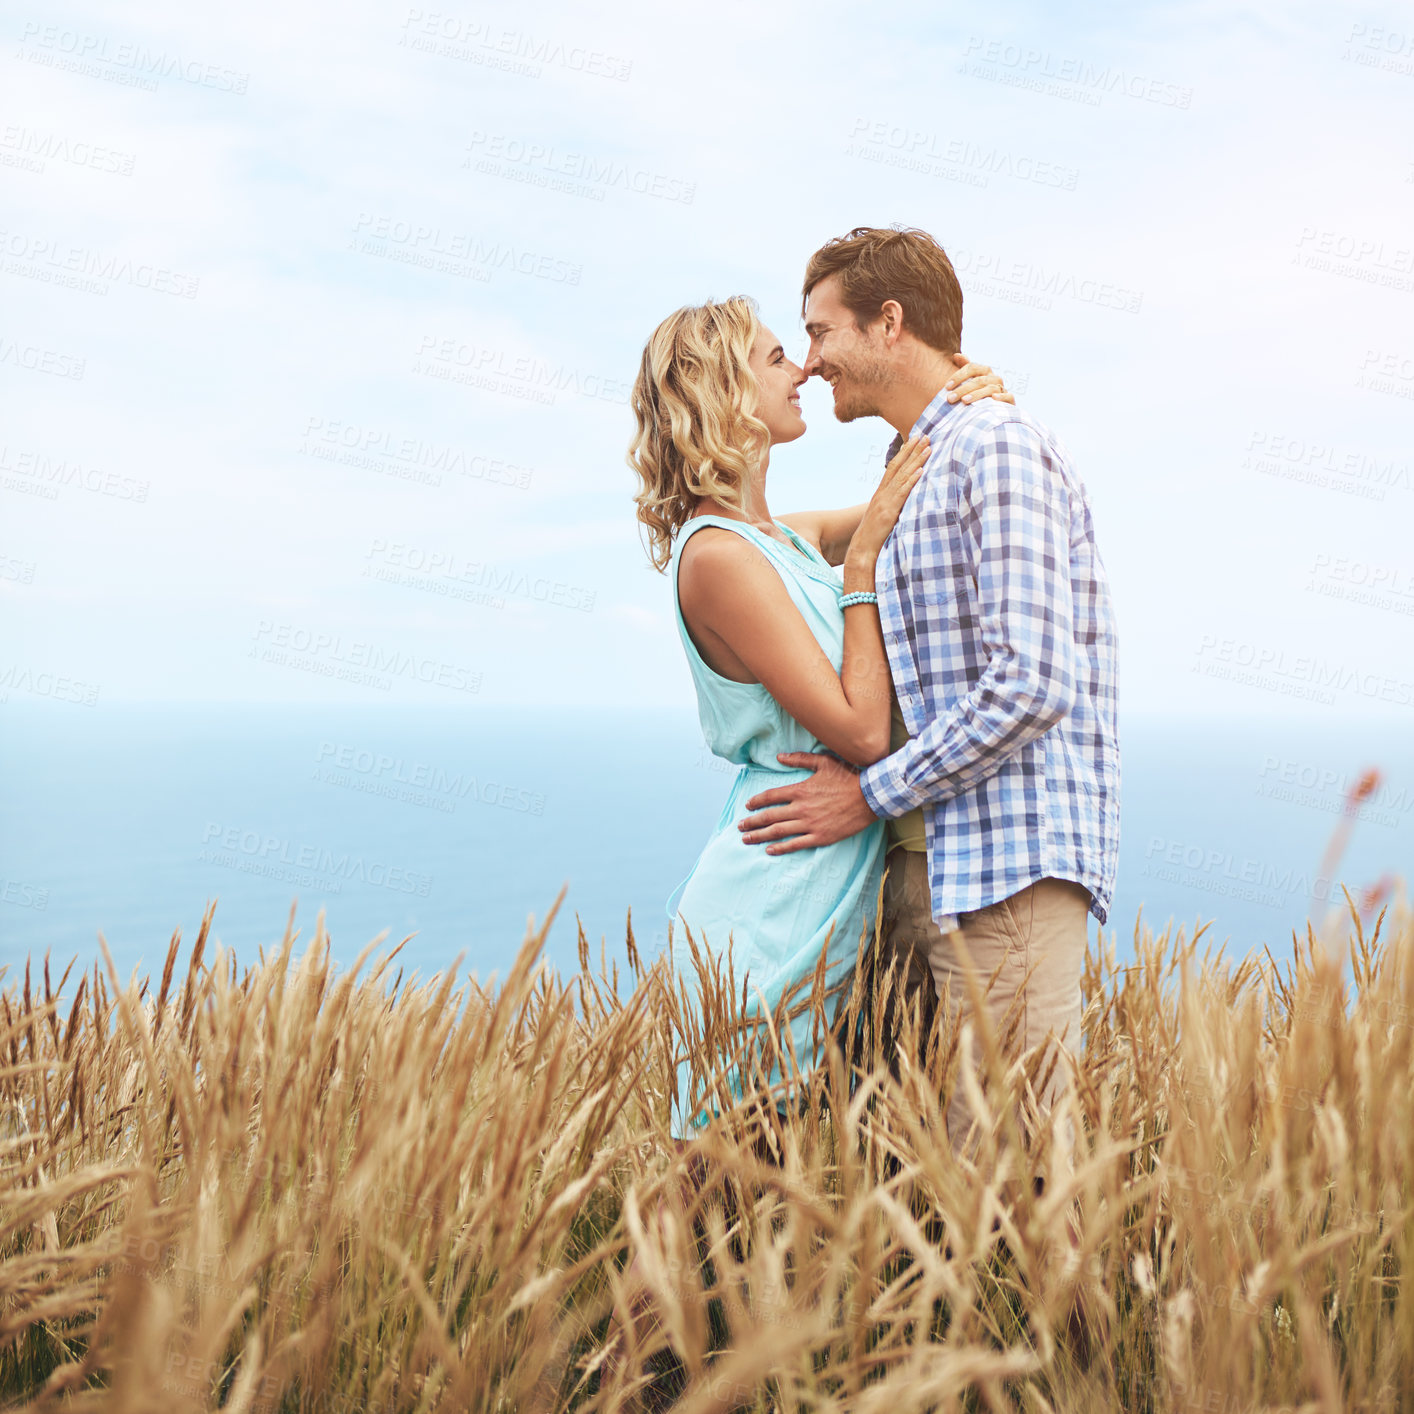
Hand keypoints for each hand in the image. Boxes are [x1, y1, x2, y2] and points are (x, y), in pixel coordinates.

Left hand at [737, 752, 879, 853]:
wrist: (870, 797)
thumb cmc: (848, 777)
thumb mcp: (824, 762)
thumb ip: (799, 759)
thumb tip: (779, 757)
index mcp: (800, 790)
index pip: (770, 796)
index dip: (756, 802)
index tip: (748, 806)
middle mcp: (801, 808)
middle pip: (769, 816)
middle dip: (752, 822)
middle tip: (740, 826)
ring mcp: (810, 824)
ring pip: (778, 831)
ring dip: (759, 836)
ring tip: (746, 839)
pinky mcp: (820, 837)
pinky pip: (796, 844)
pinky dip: (780, 848)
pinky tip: (769, 850)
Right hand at [846, 435, 928, 564]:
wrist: (862, 547)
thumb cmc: (874, 534)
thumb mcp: (884, 515)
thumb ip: (892, 504)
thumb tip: (904, 499)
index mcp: (881, 492)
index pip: (893, 467)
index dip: (904, 452)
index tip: (914, 439)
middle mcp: (882, 493)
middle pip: (898, 466)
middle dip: (912, 450)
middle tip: (924, 435)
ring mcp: (885, 501)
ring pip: (902, 476)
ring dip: (916, 460)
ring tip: (927, 447)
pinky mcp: (889, 511)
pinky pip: (902, 493)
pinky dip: (911, 481)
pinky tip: (920, 471)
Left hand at [944, 352, 1013, 404]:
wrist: (994, 409)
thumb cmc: (977, 393)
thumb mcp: (970, 380)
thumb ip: (964, 367)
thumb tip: (956, 355)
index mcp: (984, 371)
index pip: (971, 368)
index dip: (958, 376)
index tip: (946, 387)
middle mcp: (994, 378)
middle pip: (978, 380)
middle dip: (963, 389)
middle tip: (950, 399)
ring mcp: (1002, 388)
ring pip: (991, 388)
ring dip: (977, 394)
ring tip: (964, 401)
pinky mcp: (1009, 400)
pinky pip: (1008, 396)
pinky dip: (1001, 397)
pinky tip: (993, 399)